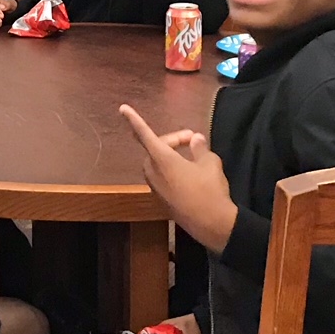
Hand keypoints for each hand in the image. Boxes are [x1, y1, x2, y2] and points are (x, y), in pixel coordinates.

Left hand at [119, 104, 236, 253]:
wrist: (211, 224)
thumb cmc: (210, 190)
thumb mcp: (210, 163)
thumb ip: (200, 148)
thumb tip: (196, 139)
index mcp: (162, 159)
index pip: (145, 134)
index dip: (134, 120)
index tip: (123, 109)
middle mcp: (154, 172)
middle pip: (156, 147)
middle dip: (172, 140)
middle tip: (192, 139)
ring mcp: (156, 187)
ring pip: (157, 162)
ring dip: (170, 155)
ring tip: (191, 156)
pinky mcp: (161, 199)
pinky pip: (162, 177)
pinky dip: (171, 169)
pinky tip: (190, 174)